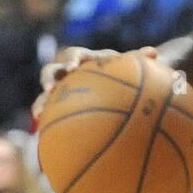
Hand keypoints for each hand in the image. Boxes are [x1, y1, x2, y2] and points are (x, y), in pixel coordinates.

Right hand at [33, 45, 157, 119]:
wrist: (118, 81)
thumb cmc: (125, 70)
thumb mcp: (132, 66)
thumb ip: (138, 60)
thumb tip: (153, 53)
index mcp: (84, 59)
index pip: (74, 55)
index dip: (71, 60)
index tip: (73, 68)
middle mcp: (69, 73)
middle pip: (50, 72)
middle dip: (48, 80)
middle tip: (50, 90)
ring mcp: (62, 89)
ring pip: (44, 95)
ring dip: (40, 103)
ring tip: (39, 116)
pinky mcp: (60, 106)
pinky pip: (52, 115)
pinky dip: (49, 125)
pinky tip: (47, 139)